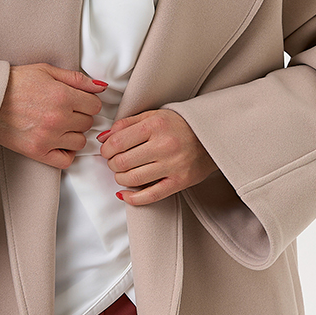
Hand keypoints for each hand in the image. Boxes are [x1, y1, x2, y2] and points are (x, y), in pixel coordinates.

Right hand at [0, 64, 105, 168]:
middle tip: (65, 110)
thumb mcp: (47, 71)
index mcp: (63, 96)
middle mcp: (58, 119)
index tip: (79, 101)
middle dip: (80, 116)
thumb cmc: (15, 82)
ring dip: (74, 134)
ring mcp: (48, 137)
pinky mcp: (37, 152)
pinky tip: (58, 142)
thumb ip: (77, 79)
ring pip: (80, 141)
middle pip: (88, 123)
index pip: (95, 105)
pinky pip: (66, 160)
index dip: (88, 102)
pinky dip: (66, 153)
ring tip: (60, 125)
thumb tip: (100, 87)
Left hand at [98, 108, 215, 204]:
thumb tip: (103, 138)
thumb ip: (126, 124)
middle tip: (114, 162)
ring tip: (122, 173)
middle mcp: (164, 145)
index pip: (118, 142)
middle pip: (122, 162)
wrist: (213, 135)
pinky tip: (125, 195)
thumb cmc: (181, 124)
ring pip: (132, 179)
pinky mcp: (179, 182)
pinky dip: (132, 198)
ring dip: (120, 179)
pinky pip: (150, 195)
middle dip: (112, 164)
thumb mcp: (154, 116)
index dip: (106, 150)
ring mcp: (173, 165)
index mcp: (156, 126)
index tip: (107, 151)